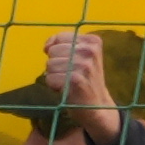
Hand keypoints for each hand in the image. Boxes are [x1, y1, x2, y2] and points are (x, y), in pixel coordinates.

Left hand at [40, 28, 121, 142]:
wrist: (98, 107)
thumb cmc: (85, 79)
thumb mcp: (80, 56)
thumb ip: (62, 44)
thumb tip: (46, 47)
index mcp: (93, 41)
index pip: (60, 37)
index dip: (56, 50)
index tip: (66, 62)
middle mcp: (90, 50)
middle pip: (53, 51)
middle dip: (56, 64)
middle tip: (70, 75)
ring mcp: (84, 65)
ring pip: (50, 65)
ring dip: (54, 76)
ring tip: (69, 82)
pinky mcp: (76, 79)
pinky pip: (50, 78)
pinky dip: (54, 86)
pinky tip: (67, 90)